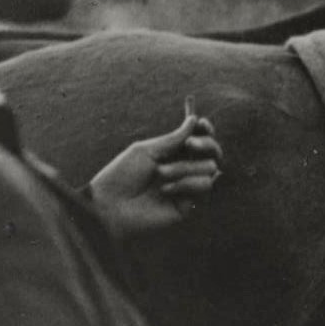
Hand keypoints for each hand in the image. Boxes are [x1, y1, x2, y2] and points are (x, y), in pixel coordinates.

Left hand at [87, 109, 222, 240]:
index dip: (206, 131)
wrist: (110, 206)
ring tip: (161, 174)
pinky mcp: (189, 205)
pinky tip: (165, 190)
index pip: (200, 140)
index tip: (201, 123)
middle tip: (190, 144)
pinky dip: (186, 184)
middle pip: (214, 152)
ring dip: (185, 168)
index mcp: (173, 155)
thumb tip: (195, 120)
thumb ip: (173, 138)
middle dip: (206, 144)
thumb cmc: (122, 175)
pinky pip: (204, 186)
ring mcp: (188, 188)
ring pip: (210, 168)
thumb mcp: (146, 150)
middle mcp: (184, 170)